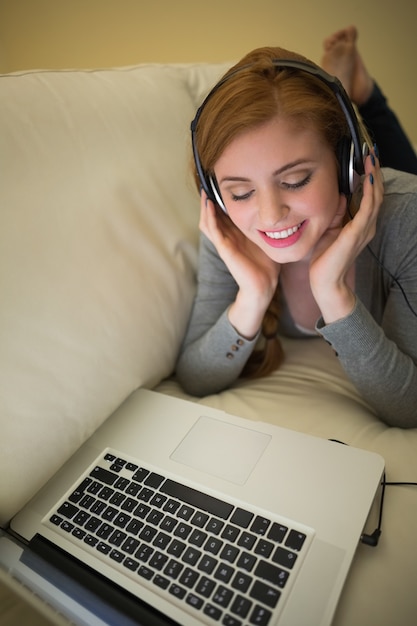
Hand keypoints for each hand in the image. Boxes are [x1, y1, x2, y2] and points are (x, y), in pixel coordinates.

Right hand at [199, 191, 279, 337]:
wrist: (264, 285)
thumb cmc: (267, 264)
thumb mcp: (267, 238)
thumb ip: (268, 225)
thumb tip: (280, 210)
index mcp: (235, 235)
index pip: (223, 214)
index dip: (220, 200)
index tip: (221, 183)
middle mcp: (227, 237)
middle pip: (211, 215)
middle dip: (209, 200)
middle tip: (208, 182)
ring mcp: (224, 243)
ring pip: (207, 221)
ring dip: (205, 206)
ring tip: (204, 190)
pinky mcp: (224, 248)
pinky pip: (212, 230)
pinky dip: (209, 216)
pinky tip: (208, 204)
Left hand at [309, 150, 383, 322]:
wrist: (325, 282)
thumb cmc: (325, 258)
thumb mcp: (329, 228)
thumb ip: (336, 212)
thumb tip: (340, 194)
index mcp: (361, 224)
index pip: (370, 195)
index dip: (369, 175)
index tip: (365, 157)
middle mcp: (367, 225)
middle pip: (376, 192)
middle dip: (374, 170)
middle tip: (371, 150)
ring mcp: (364, 230)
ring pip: (375, 197)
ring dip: (374, 176)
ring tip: (371, 158)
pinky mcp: (357, 234)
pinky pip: (367, 209)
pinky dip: (369, 192)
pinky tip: (367, 178)